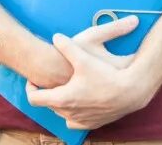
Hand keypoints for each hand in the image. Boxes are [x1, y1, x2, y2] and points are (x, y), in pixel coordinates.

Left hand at [26, 15, 150, 129]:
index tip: (34, 78)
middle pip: (48, 105)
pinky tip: (80, 101)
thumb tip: (55, 37)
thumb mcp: (84, 57)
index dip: (30, 87)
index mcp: (62, 99)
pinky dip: (75, 112)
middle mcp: (68, 113)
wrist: (131, 92)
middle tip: (51, 79)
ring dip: (61, 103)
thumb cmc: (107, 75)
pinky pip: (76, 121)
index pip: (34, 98)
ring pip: (62, 114)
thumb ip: (67, 46)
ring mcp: (80, 120)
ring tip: (66, 89)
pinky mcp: (93, 124)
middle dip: (48, 92)